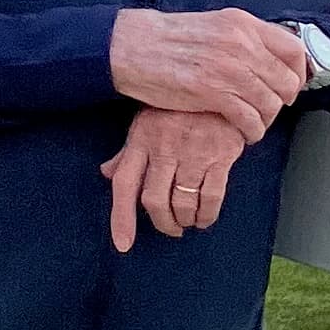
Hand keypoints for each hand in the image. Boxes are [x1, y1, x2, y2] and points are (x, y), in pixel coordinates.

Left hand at [103, 107, 253, 250]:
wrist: (223, 85)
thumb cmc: (180, 107)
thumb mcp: (147, 121)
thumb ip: (128, 151)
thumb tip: (107, 173)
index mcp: (141, 138)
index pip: (124, 184)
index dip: (121, 218)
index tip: (124, 244)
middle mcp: (165, 147)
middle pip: (155, 201)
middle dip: (163, 223)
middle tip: (170, 227)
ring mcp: (194, 152)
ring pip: (183, 202)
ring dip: (185, 220)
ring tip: (188, 220)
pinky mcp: (222, 156)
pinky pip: (211, 197)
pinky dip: (207, 215)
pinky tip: (205, 217)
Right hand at [109, 5, 307, 136]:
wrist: (133, 47)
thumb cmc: (169, 38)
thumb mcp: (214, 25)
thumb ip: (243, 38)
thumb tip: (268, 58)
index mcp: (243, 24)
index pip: (294, 49)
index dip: (299, 71)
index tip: (292, 84)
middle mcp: (242, 44)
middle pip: (287, 80)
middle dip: (283, 100)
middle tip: (270, 107)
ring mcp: (229, 69)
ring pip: (271, 103)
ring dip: (267, 119)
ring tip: (255, 122)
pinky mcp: (214, 94)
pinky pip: (251, 120)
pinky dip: (253, 131)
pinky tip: (244, 132)